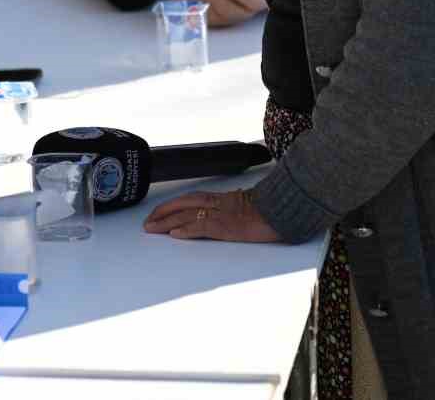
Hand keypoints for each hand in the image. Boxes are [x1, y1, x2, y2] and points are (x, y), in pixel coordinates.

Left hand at [143, 188, 280, 242]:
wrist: (287, 208)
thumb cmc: (273, 208)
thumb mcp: (251, 206)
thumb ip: (237, 207)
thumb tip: (230, 212)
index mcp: (224, 199)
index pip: (191, 199)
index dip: (173, 205)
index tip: (159, 212)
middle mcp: (219, 203)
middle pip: (183, 203)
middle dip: (162, 212)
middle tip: (147, 222)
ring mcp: (222, 213)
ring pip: (187, 214)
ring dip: (166, 222)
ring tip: (152, 228)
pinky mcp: (228, 225)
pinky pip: (202, 226)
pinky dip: (186, 230)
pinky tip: (174, 234)